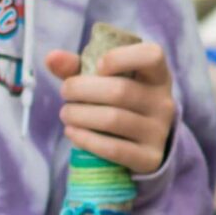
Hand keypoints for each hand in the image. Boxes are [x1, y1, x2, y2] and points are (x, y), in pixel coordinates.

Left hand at [45, 41, 175, 174]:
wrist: (142, 144)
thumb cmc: (120, 102)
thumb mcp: (106, 81)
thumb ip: (78, 67)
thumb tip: (52, 58)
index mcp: (158, 75)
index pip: (152, 55)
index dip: (121, 58)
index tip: (97, 66)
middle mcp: (163, 101)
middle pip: (120, 91)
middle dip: (82, 90)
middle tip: (65, 92)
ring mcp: (158, 131)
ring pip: (113, 120)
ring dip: (79, 116)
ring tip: (66, 114)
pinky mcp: (149, 158)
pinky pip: (113, 149)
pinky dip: (86, 139)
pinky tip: (72, 132)